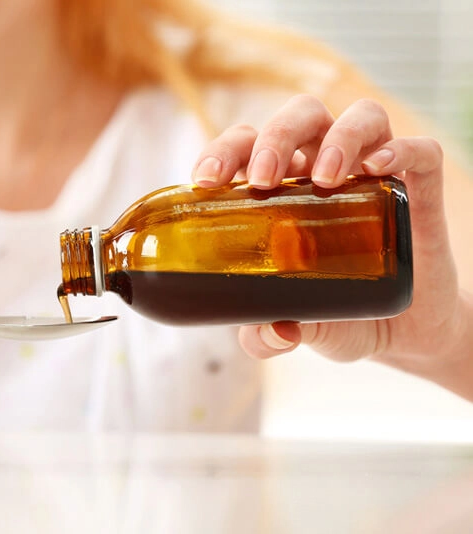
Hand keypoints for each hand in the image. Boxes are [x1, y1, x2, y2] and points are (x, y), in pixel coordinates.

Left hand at [191, 95, 464, 374]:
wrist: (403, 335)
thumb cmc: (335, 315)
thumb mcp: (293, 328)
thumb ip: (267, 336)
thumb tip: (274, 332)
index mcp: (280, 186)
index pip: (246, 145)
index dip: (223, 150)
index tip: (206, 180)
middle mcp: (324, 168)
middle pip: (299, 117)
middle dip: (275, 137)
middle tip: (263, 179)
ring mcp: (374, 174)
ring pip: (360, 117)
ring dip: (337, 138)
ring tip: (323, 178)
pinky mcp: (419, 190)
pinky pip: (419, 150)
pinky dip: (398, 149)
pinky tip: (377, 169)